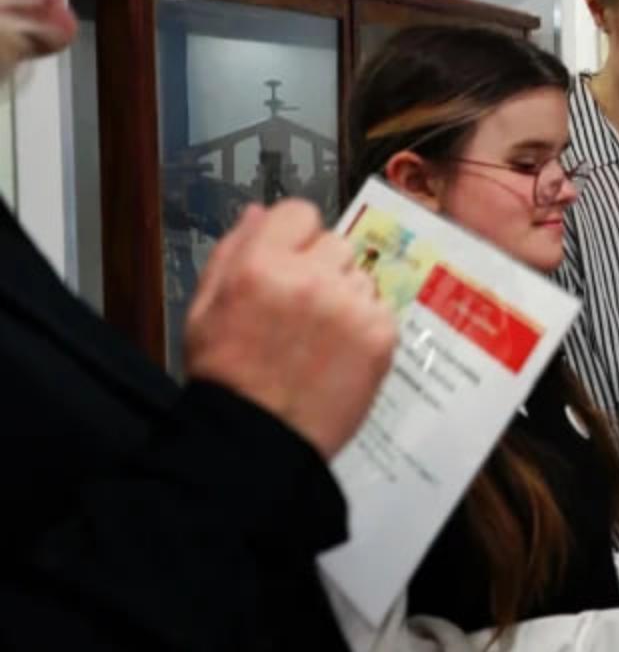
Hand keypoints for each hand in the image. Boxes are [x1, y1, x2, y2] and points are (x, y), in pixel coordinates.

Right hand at [183, 201, 397, 456]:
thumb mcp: (204, 306)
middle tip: (301, 310)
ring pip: (361, 277)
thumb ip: (232, 251)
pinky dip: (365, 326)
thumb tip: (259, 211)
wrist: (256, 440)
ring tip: (318, 337)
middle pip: (336, 243)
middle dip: (321, 268)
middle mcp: (311, 278)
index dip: (294, 237)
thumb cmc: (225, 374)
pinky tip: (339, 354)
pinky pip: (380, 309)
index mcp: (261, 264)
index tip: (288, 263)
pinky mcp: (381, 335)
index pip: (300, 212)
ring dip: (345, 296)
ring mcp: (351, 307)